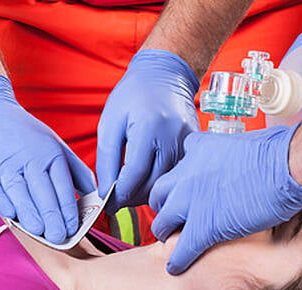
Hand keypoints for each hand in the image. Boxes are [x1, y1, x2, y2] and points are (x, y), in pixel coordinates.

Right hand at [0, 72, 94, 243]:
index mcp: (50, 154)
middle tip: (59, 238)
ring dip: (31, 214)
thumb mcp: (53, 142)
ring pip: (20, 193)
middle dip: (53, 218)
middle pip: (43, 193)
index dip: (69, 210)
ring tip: (40, 232)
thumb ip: (74, 169)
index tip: (73, 230)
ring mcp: (4, 163)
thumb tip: (93, 195)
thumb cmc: (20, 130)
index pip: (63, 187)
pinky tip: (11, 215)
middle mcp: (29, 159)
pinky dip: (2, 202)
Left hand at [96, 49, 199, 213]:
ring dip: (147, 193)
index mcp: (150, 127)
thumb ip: (106, 159)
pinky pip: (177, 175)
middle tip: (117, 198)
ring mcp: (188, 143)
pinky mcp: (195, 146)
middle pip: (154, 184)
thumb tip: (106, 192)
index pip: (136, 174)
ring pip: (168, 184)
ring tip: (130, 188)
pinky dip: (161, 182)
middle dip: (132, 198)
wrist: (165, 75)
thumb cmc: (133, 95)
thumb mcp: (110, 122)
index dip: (120, 194)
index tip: (109, 202)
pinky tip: (147, 178)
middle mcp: (173, 137)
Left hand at [149, 126, 301, 273]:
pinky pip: (182, 247)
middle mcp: (187, 174)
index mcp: (198, 150)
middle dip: (165, 206)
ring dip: (165, 232)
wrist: (288, 165)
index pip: (176, 170)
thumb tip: (236, 155)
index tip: (184, 193)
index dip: (178, 184)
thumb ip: (227, 150)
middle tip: (173, 217)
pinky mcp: (204, 226)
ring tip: (169, 241)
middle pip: (160, 194)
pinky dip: (177, 259)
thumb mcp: (240, 140)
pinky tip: (175, 267)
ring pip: (164, 221)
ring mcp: (192, 201)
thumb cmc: (277, 150)